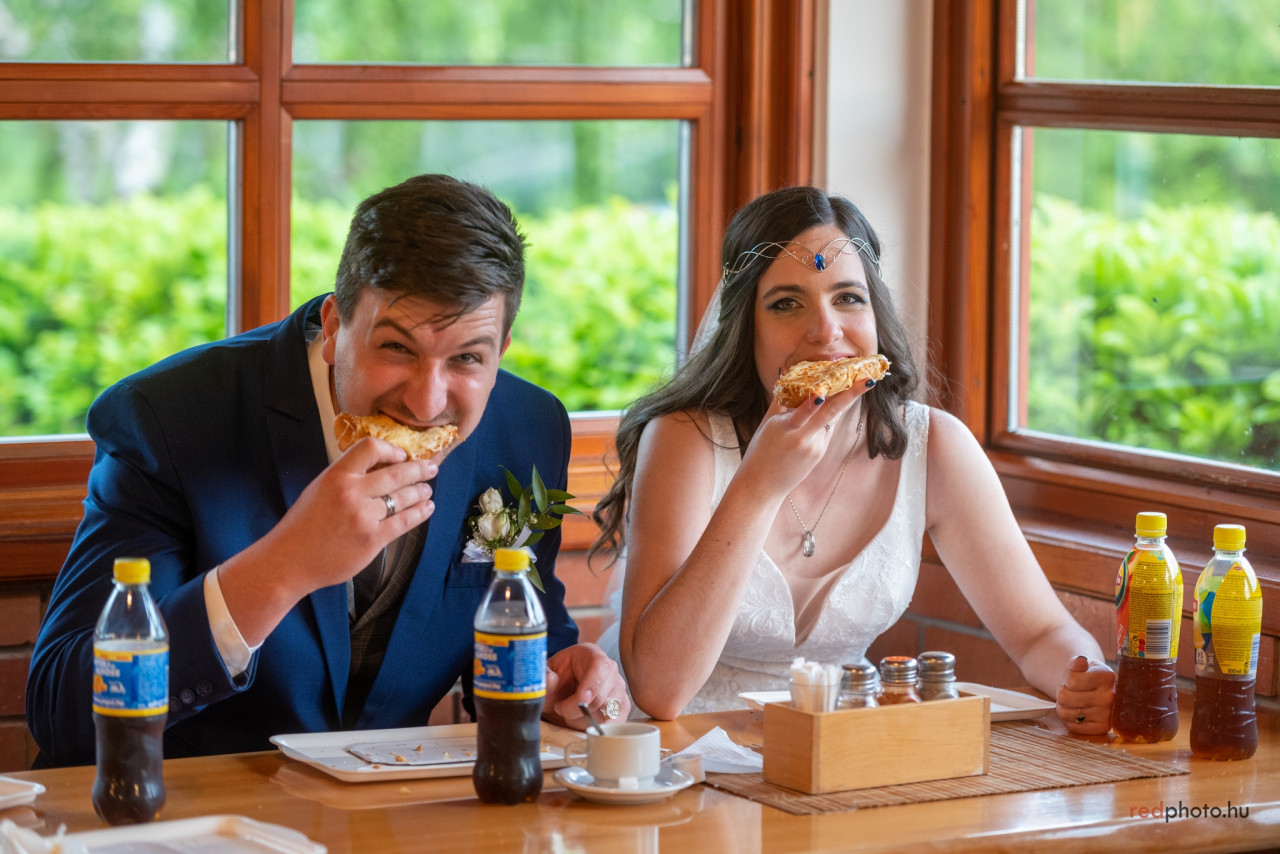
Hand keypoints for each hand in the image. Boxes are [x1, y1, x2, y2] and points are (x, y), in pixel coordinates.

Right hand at [249, 438, 437, 595]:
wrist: (289, 561)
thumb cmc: (302, 525)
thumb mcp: (319, 489)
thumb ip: (346, 477)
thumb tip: (380, 468)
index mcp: (336, 475)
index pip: (370, 448)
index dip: (392, 449)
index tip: (402, 455)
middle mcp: (352, 492)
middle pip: (395, 473)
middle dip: (418, 469)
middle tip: (431, 468)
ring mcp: (364, 517)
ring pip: (403, 498)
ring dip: (420, 492)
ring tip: (427, 490)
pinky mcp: (373, 539)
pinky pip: (404, 522)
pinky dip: (420, 513)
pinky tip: (426, 508)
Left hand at [543, 643, 630, 730]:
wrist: (560, 690)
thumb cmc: (556, 680)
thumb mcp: (544, 675)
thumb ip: (544, 676)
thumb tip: (551, 679)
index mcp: (591, 654)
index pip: (601, 666)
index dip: (593, 685)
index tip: (581, 700)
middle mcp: (610, 669)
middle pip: (603, 695)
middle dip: (578, 710)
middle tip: (560, 708)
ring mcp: (618, 688)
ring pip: (608, 712)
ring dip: (585, 719)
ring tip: (570, 713)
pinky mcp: (622, 706)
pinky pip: (615, 722)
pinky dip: (598, 727)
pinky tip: (583, 722)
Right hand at [740, 384, 866, 494]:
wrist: (762, 487)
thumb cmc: (759, 453)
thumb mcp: (766, 424)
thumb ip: (780, 400)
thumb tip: (787, 375)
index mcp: (784, 428)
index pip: (806, 409)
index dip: (820, 395)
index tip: (833, 377)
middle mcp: (804, 438)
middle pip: (831, 412)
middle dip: (852, 395)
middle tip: (870, 381)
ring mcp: (815, 448)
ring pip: (831, 419)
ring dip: (842, 401)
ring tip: (860, 382)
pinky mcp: (820, 454)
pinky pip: (826, 429)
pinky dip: (827, 416)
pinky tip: (828, 405)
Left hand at [1056, 655, 1114, 734]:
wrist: (1096, 691)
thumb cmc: (1085, 675)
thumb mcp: (1080, 664)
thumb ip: (1076, 662)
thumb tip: (1080, 661)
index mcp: (1107, 676)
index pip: (1071, 680)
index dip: (1066, 679)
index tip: (1073, 678)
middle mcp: (1111, 696)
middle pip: (1065, 697)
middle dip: (1062, 692)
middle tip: (1071, 691)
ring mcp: (1108, 714)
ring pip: (1065, 713)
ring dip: (1064, 707)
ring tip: (1074, 701)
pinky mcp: (1102, 728)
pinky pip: (1072, 726)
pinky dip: (1069, 720)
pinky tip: (1078, 712)